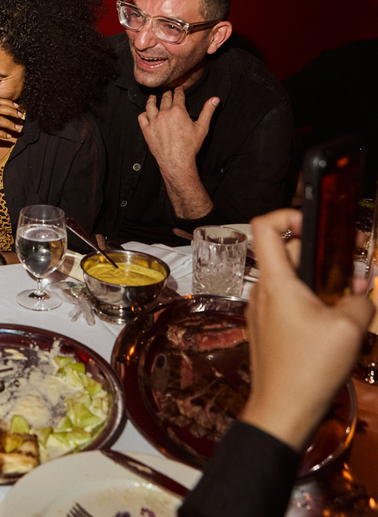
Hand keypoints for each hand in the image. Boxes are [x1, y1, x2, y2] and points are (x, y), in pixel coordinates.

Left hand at [138, 86, 217, 171]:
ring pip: (150, 105)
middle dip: (167, 93)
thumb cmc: (190, 146)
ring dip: (153, 99)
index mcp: (178, 111)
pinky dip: (144, 113)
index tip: (178, 88)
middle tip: (167, 90)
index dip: (179, 90)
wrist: (176, 161)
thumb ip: (208, 111)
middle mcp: (164, 113)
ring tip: (154, 96)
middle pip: (165, 98)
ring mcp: (153, 121)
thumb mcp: (202, 127)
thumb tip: (215, 99)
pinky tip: (146, 113)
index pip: (178, 95)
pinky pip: (142, 117)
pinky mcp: (146, 129)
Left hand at [241, 209, 373, 451]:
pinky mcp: (269, 327)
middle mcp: (263, 290)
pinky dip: (312, 297)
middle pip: (286, 251)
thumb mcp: (349, 328)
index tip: (318, 223)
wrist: (283, 409)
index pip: (265, 226)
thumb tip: (361, 291)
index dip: (289, 214)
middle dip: (321, 250)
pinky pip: (289, 299)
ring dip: (320, 275)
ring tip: (352, 289)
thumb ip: (359, 298)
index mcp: (276, 281)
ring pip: (291, 277)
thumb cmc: (308, 368)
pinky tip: (337, 313)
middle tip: (354, 260)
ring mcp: (263, 309)